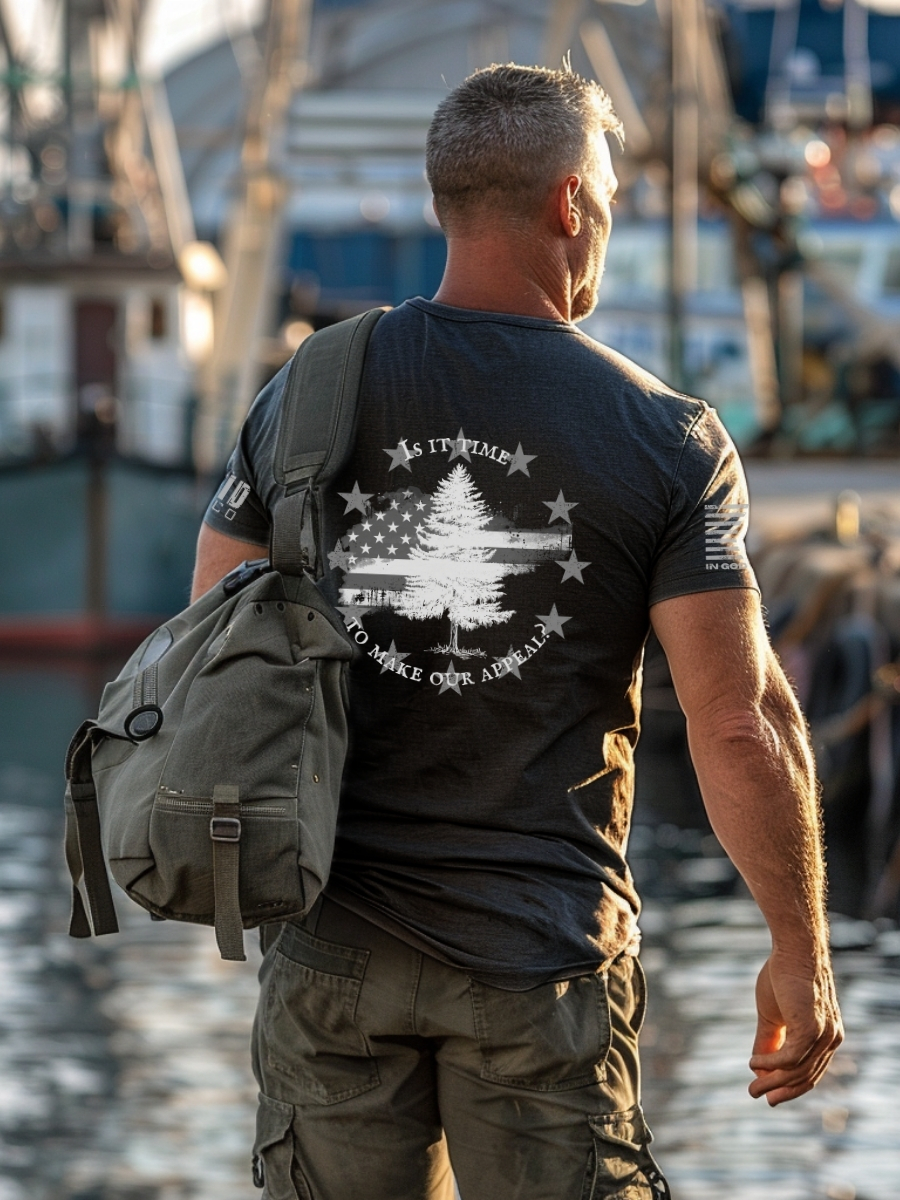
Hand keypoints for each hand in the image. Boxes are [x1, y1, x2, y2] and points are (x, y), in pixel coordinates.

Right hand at [748, 951, 842, 1105]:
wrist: (793, 950)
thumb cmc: (782, 977)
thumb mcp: (773, 1015)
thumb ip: (769, 1040)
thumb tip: (758, 1067)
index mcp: (827, 1036)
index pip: (811, 1071)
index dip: (790, 1086)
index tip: (770, 1094)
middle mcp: (831, 1039)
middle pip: (805, 1076)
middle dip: (780, 1090)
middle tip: (757, 1095)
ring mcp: (824, 1036)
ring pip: (797, 1071)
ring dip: (772, 1080)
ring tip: (752, 1085)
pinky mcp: (812, 1029)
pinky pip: (791, 1058)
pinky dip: (771, 1064)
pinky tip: (754, 1062)